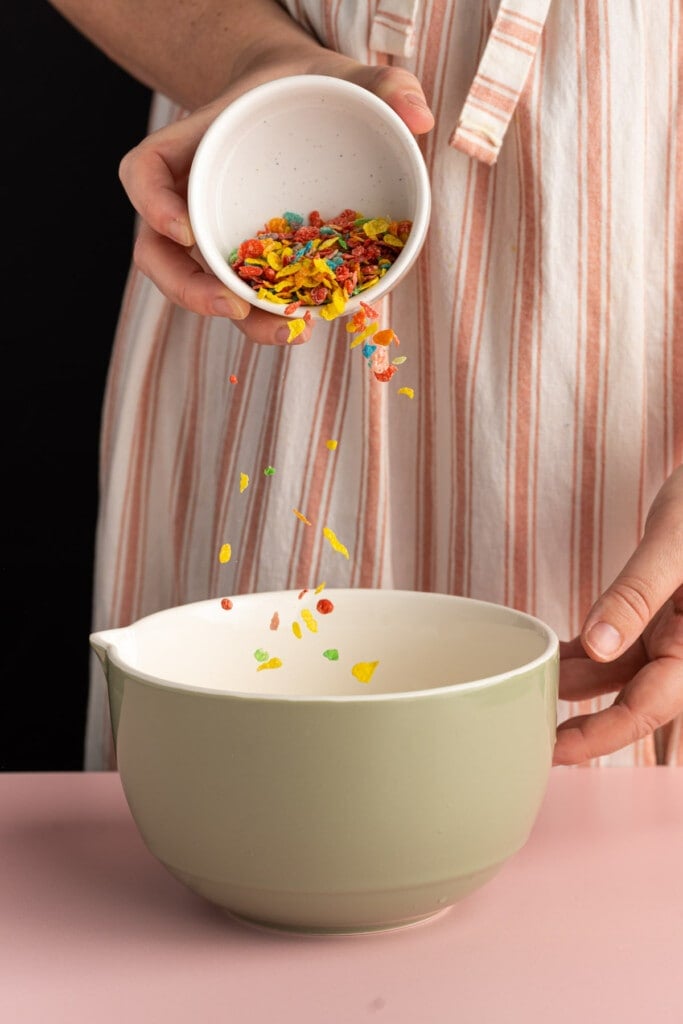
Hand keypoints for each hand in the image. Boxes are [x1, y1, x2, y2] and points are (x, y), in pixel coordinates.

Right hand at [118, 58, 433, 344]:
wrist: (296, 100)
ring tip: (286, 329)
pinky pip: (234, 291)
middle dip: (188, 289)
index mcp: (194, 144)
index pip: (146, 171)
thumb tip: (423, 117)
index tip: (184, 230)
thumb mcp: (343, 75)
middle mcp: (190, 194)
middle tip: (234, 310)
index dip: (152, 203)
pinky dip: (259, 315)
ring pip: (192, 284)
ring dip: (230, 316)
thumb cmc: (308, 85)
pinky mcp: (237, 256)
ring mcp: (209, 230)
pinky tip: (301, 323)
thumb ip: (383, 85)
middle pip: (158, 250)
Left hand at [554, 465, 682, 764]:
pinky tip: (554, 652)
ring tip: (530, 689)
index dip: (602, 735)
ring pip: (624, 675)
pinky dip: (589, 652)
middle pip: (636, 701)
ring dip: (579, 684)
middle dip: (588, 726)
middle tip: (534, 740)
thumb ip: (637, 594)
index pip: (650, 706)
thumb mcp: (675, 543)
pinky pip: (623, 646)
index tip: (558, 750)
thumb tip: (600, 646)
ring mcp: (676, 631)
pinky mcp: (662, 614)